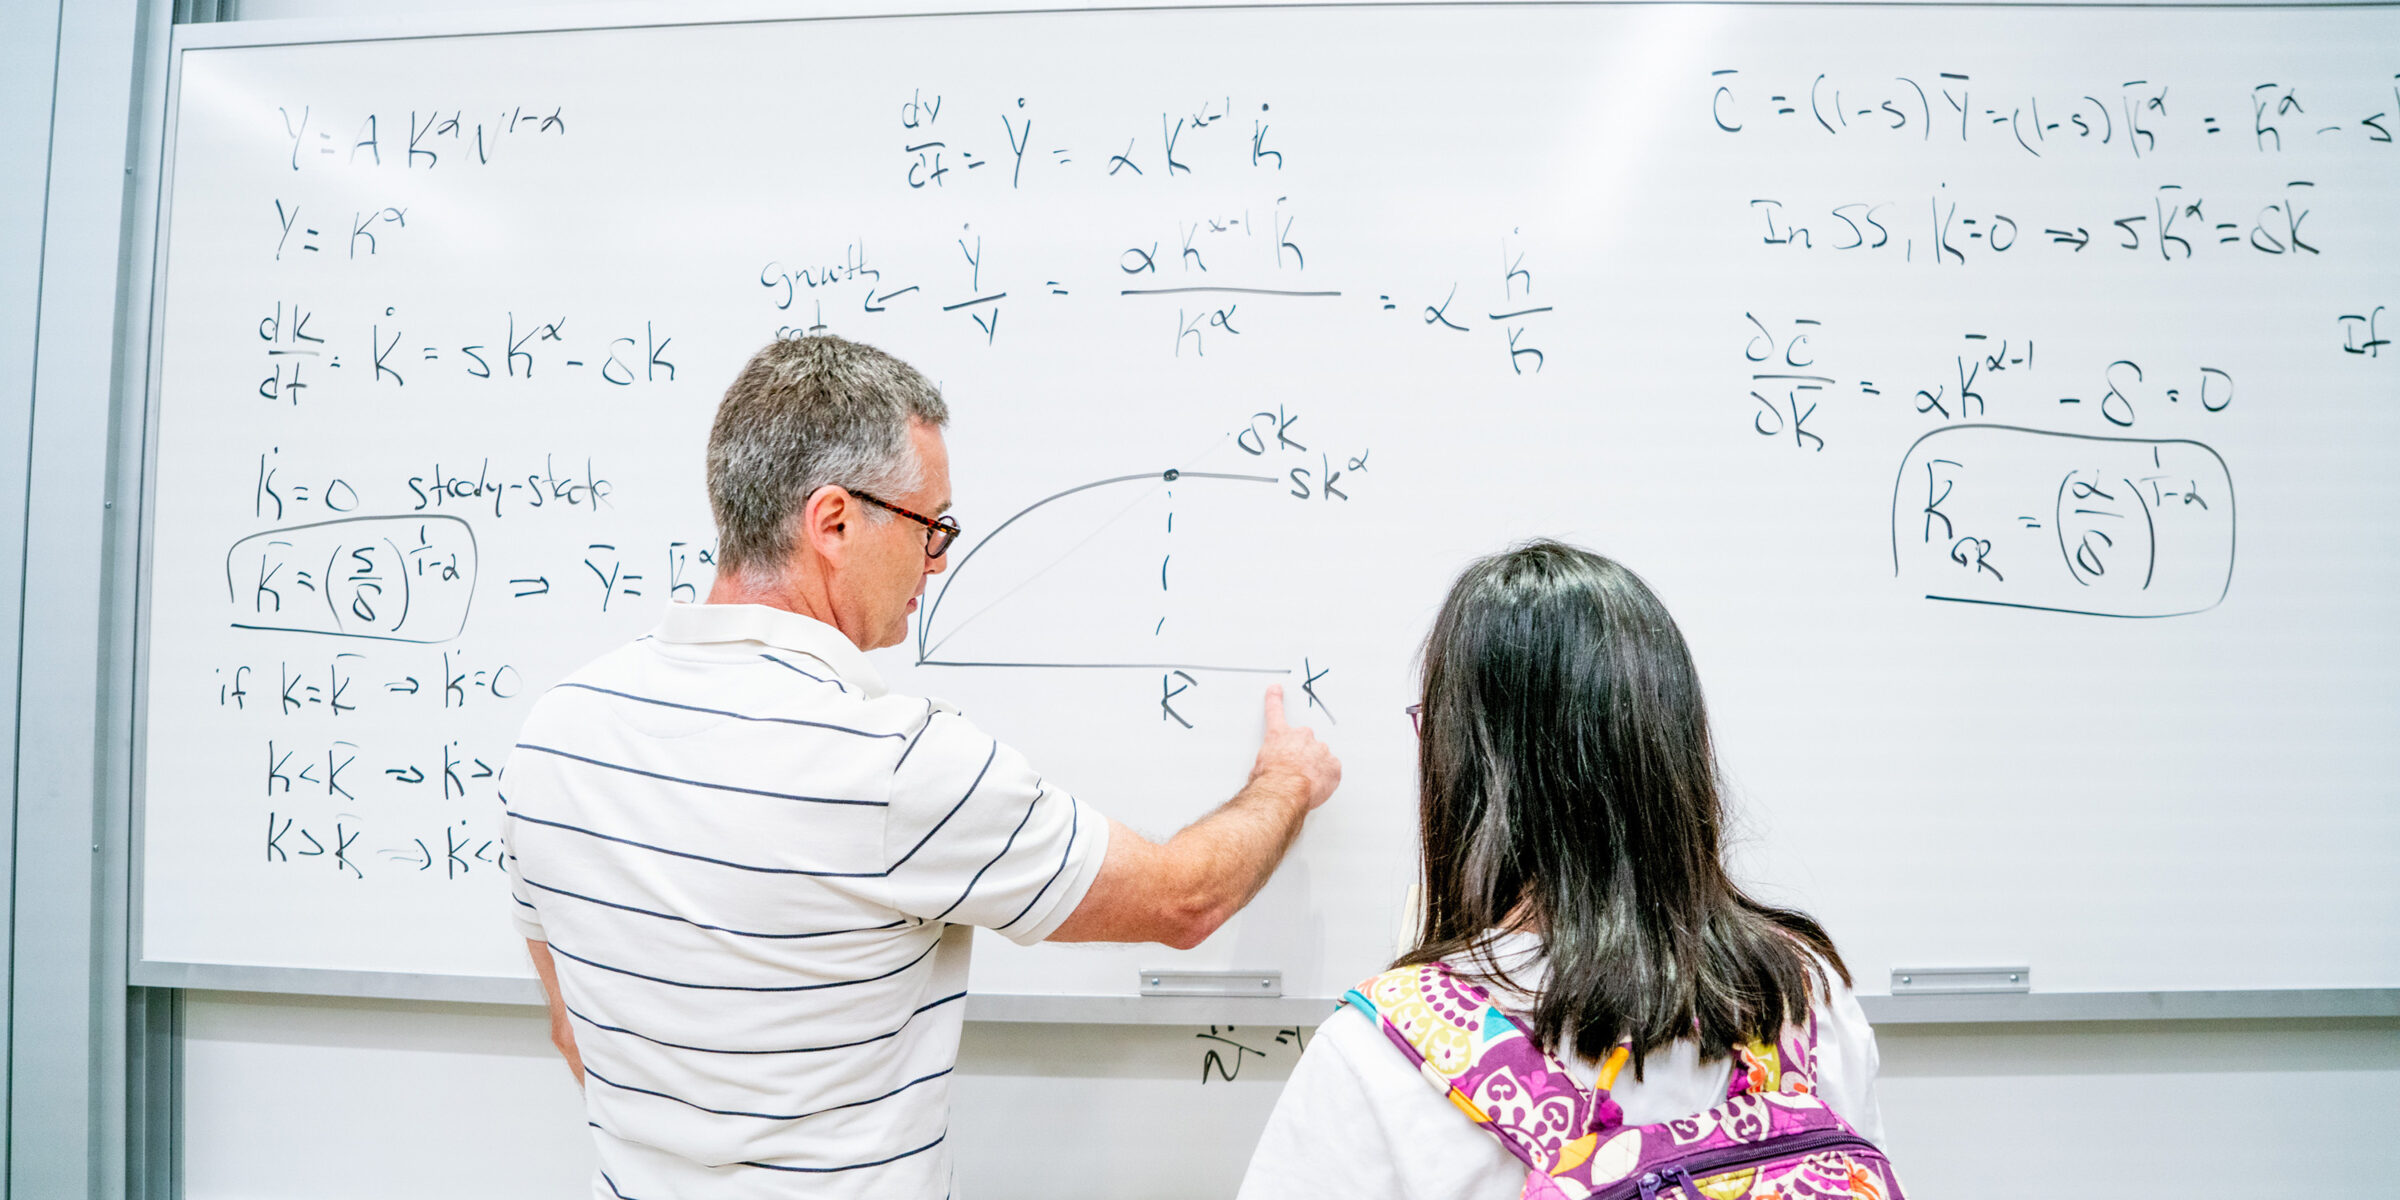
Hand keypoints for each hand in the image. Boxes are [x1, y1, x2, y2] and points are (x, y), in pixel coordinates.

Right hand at [1251, 684, 1340, 810]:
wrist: (1285, 791)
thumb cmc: (1270, 780)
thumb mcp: (1258, 767)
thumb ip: (1268, 760)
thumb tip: (1269, 768)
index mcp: (1279, 736)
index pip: (1275, 712)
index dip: (1275, 699)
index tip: (1276, 689)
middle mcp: (1301, 737)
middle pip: (1304, 741)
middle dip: (1301, 753)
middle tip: (1295, 771)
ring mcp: (1320, 749)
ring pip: (1320, 756)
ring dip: (1315, 766)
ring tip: (1304, 782)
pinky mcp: (1333, 765)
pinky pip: (1332, 769)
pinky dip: (1326, 777)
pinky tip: (1316, 785)